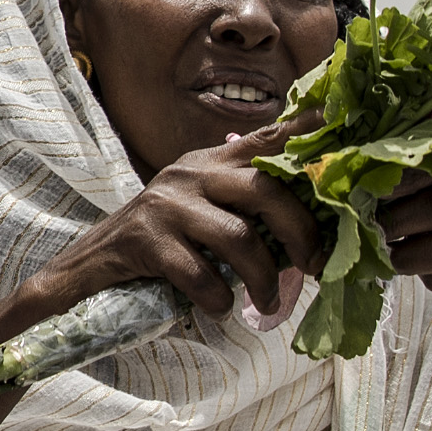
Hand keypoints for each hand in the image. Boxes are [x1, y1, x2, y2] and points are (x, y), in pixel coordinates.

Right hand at [22, 118, 326, 322]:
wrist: (87, 270)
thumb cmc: (159, 247)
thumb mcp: (203, 212)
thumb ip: (246, 207)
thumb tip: (315, 231)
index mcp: (210, 162)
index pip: (268, 138)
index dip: (308, 130)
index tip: (345, 122)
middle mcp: (190, 174)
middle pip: (265, 189)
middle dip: (301, 233)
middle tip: (317, 267)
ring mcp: (166, 206)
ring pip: (240, 237)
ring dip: (265, 279)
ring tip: (270, 302)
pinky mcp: (146, 241)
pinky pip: (201, 275)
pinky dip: (219, 300)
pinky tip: (220, 308)